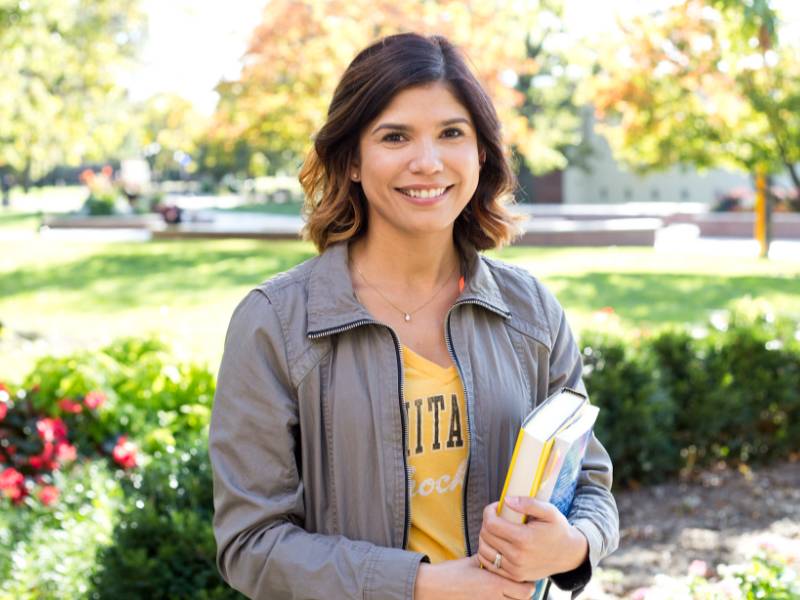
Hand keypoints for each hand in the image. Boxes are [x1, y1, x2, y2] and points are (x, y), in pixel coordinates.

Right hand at [414, 555, 536, 599]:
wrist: (433, 587)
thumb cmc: (451, 573)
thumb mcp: (474, 561)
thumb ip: (491, 559)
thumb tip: (503, 552)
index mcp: (494, 584)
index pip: (526, 590)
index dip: (527, 582)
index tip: (523, 574)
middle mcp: (494, 598)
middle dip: (523, 591)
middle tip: (517, 582)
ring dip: (513, 597)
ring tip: (506, 589)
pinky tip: (494, 594)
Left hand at [476, 497, 588, 582]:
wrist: (569, 555)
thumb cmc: (558, 530)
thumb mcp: (549, 511)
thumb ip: (528, 503)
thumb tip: (506, 500)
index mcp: (524, 539)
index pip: (491, 524)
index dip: (489, 511)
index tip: (496, 507)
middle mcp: (517, 556)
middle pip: (485, 535)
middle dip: (487, 522)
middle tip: (498, 517)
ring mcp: (515, 569)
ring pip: (483, 550)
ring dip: (485, 537)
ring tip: (497, 529)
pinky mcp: (514, 576)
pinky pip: (489, 564)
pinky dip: (487, 552)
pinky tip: (496, 543)